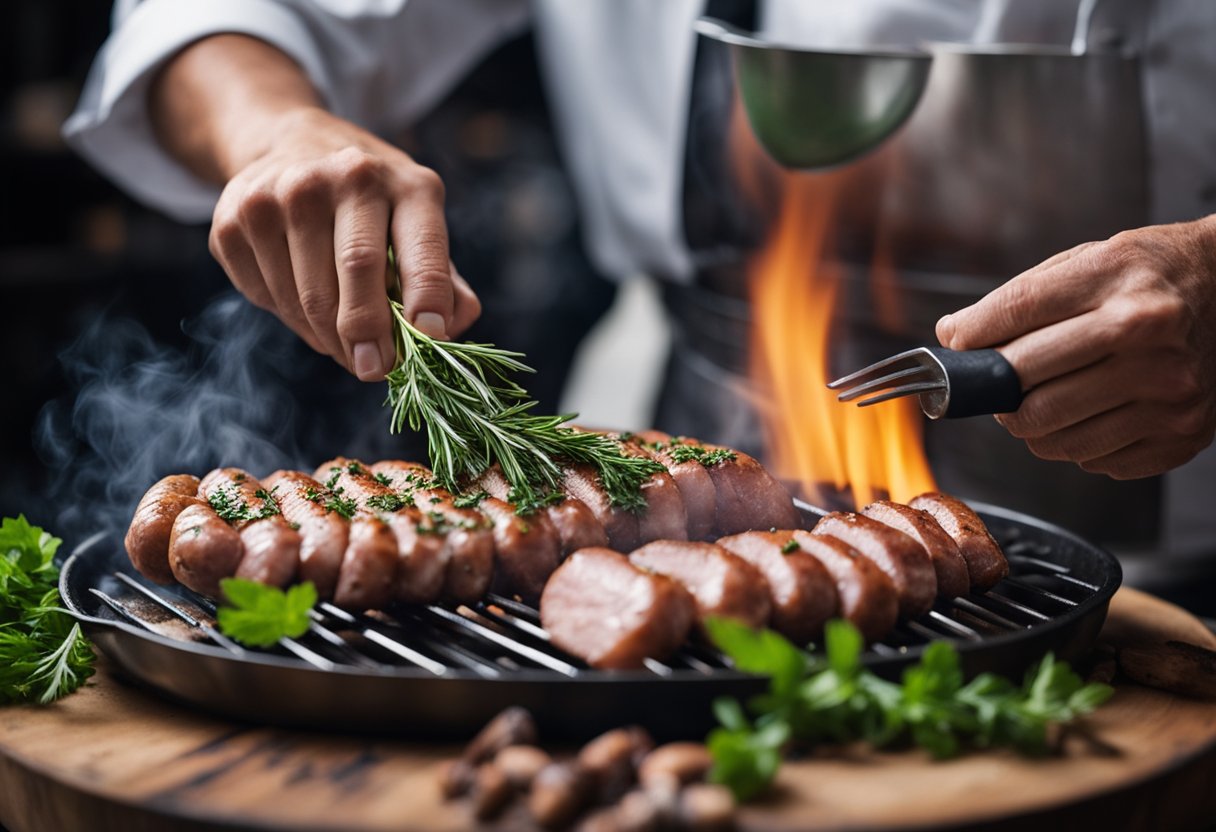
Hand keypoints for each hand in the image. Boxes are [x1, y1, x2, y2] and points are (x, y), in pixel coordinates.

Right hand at [210, 107, 480, 380]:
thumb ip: (444, 280)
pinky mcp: (234, 219)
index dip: (428, 294)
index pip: (421, 245)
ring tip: (345, 346)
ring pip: (306, 296)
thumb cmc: (374, 208)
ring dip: (329, 338)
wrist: (291, 147)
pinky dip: (292, 321)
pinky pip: (266, 297)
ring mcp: (282, 193)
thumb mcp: (419, 226)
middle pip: (355, 269)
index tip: (430, 336)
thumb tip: (450, 329)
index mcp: (406, 184)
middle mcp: (345, 177)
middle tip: (374, 370)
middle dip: (367, 332)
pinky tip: (305, 309)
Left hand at [936, 217, 1215, 478]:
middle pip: (1023, 384)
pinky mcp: (1179, 434)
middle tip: (999, 381)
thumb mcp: (1090, 259)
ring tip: (1044, 397)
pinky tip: (1093, 411)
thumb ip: (1021, 297)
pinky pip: (1091, 459)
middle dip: (994, 387)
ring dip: (1028, 423)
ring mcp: (1168, 392)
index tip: (956, 343)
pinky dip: (1075, 442)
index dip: (971, 335)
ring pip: (1049, 434)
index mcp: (1118, 281)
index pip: (1016, 314)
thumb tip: (954, 335)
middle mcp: (1146, 336)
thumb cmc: (1152, 275)